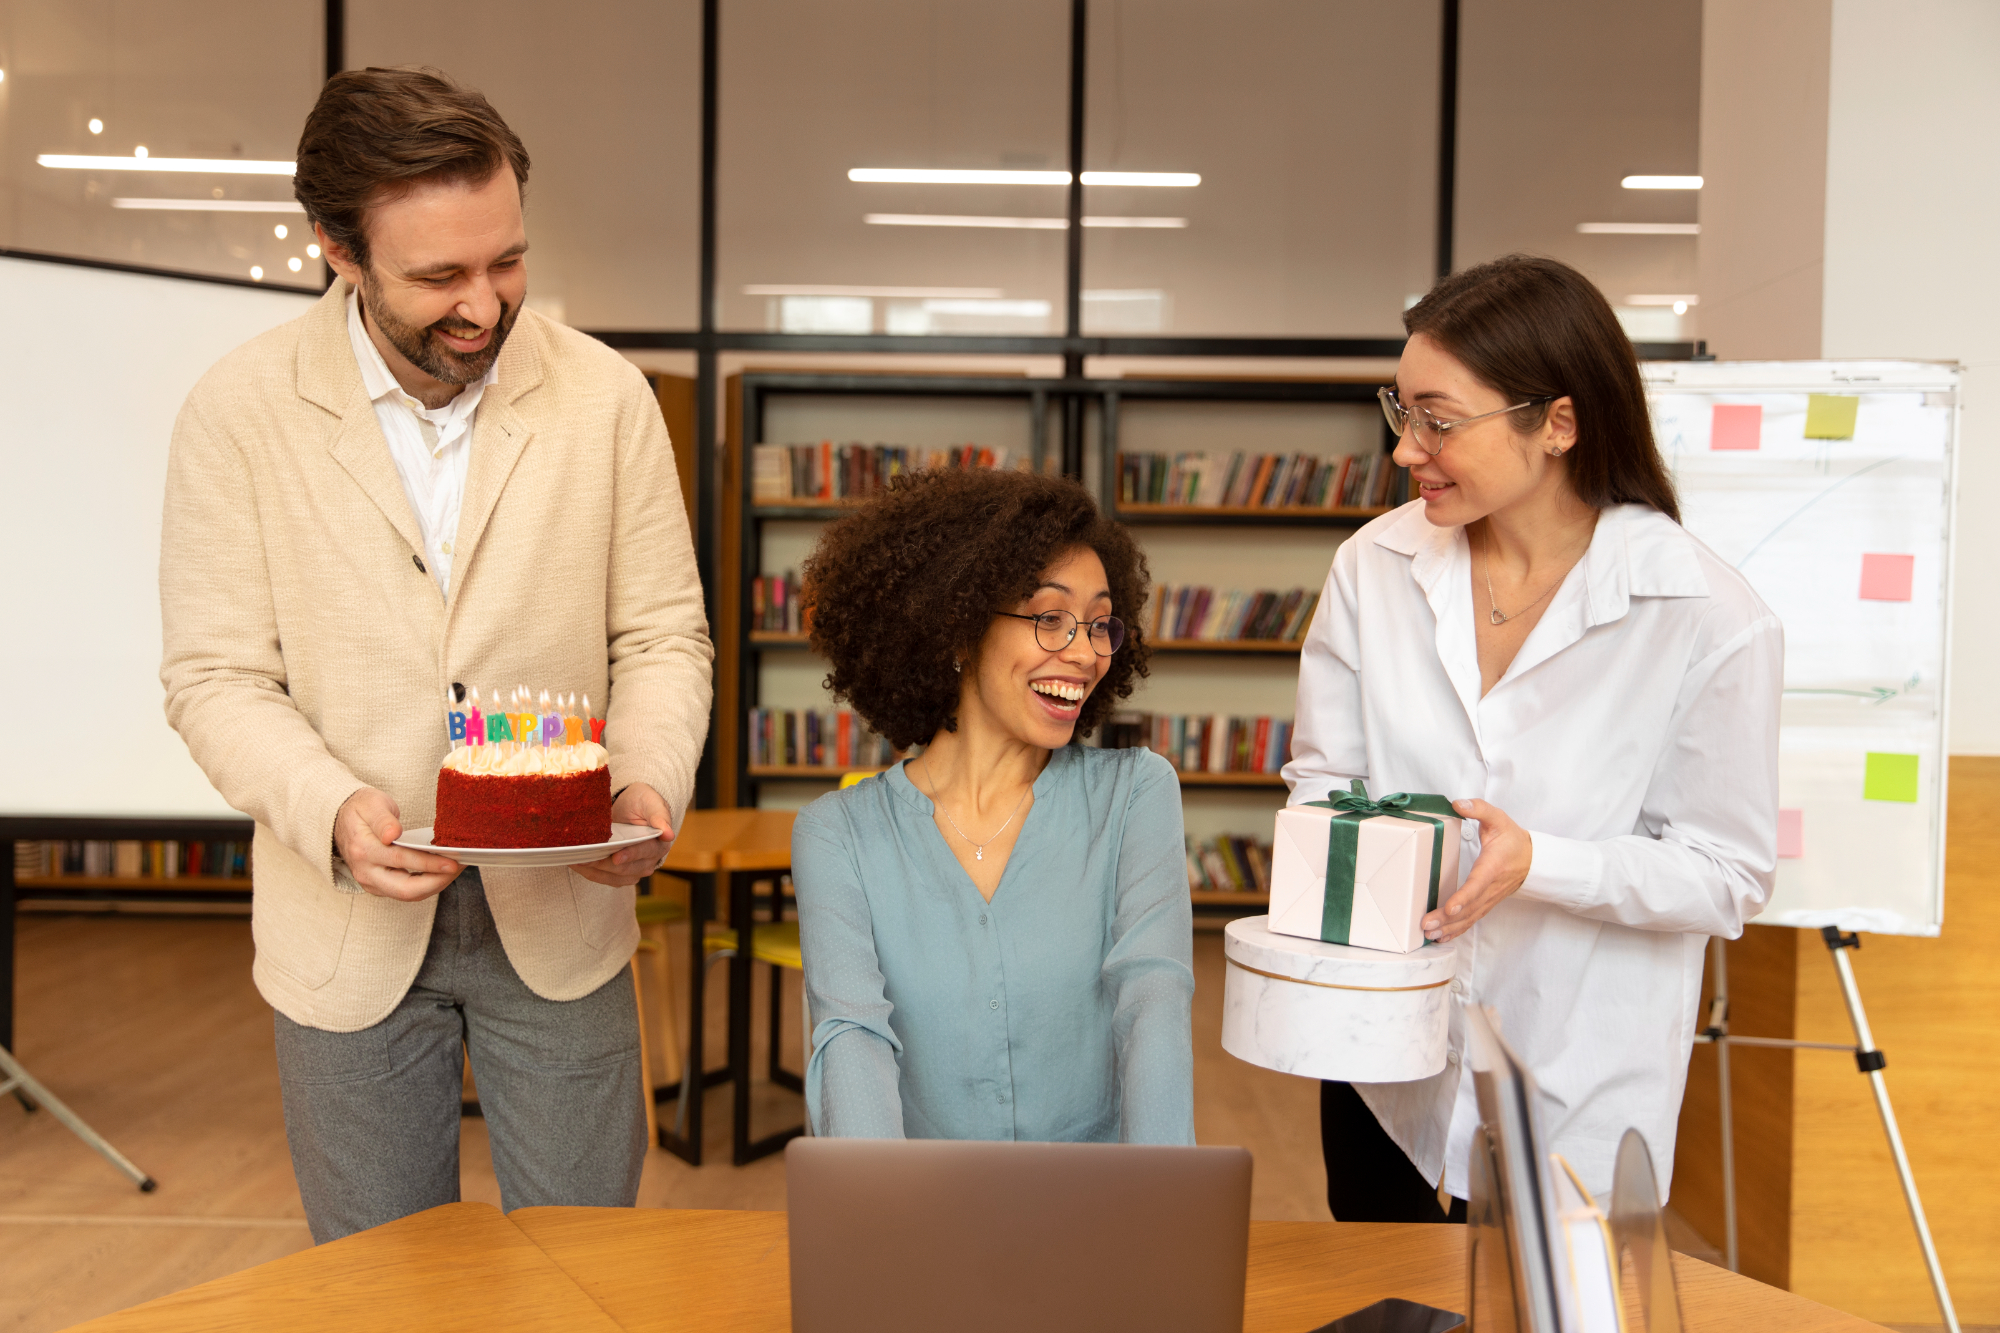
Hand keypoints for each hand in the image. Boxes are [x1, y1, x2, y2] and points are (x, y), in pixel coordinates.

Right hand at [334, 787, 461, 901]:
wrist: (341, 820)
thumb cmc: (361, 809)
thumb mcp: (371, 804)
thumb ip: (383, 819)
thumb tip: (392, 835)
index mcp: (363, 849)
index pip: (400, 860)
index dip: (429, 863)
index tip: (453, 861)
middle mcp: (365, 871)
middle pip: (405, 890)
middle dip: (437, 882)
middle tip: (459, 868)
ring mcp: (371, 882)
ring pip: (408, 894)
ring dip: (435, 885)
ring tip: (456, 869)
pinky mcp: (379, 886)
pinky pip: (406, 891)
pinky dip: (426, 884)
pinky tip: (442, 872)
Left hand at [573, 782, 673, 886]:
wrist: (629, 808)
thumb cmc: (642, 802)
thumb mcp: (651, 801)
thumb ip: (659, 815)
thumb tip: (668, 834)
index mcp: (659, 844)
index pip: (645, 852)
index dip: (631, 855)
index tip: (617, 857)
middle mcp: (648, 861)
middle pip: (626, 869)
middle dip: (605, 864)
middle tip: (585, 857)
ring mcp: (634, 870)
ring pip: (614, 877)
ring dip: (594, 871)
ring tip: (577, 861)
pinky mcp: (619, 874)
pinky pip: (604, 878)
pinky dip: (590, 872)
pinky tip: (577, 864)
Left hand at [1423, 798, 1531, 942]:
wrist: (1533, 859)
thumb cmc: (1513, 839)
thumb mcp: (1498, 818)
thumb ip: (1479, 809)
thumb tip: (1458, 803)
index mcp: (1492, 867)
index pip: (1477, 885)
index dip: (1463, 898)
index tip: (1450, 908)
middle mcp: (1490, 887)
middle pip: (1469, 908)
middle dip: (1447, 919)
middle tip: (1426, 926)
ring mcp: (1488, 898)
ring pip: (1470, 918)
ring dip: (1449, 928)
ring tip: (1429, 935)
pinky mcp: (1486, 903)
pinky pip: (1472, 920)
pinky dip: (1458, 930)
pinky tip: (1442, 937)